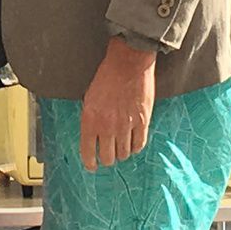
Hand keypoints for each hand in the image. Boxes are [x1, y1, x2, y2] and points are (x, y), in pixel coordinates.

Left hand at [79, 37, 155, 171]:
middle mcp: (107, 126)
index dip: (90, 163)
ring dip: (122, 153)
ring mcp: (126, 126)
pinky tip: (133, 143)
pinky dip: (135, 147)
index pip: (88, 152)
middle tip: (109, 156)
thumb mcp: (90, 98)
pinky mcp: (142, 122)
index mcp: (90, 120)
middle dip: (107, 159)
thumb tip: (93, 137)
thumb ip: (91, 120)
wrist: (128, 63)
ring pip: (124, 154)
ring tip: (121, 147)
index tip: (92, 166)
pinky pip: (139, 144)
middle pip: (108, 157)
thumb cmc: (107, 77)